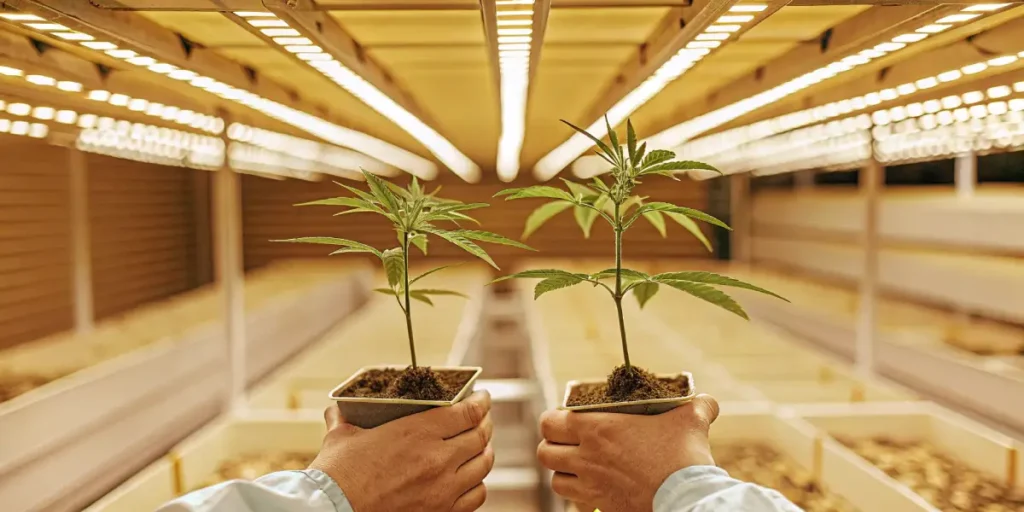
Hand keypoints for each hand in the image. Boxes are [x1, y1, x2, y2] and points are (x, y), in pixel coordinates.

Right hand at [310, 391, 494, 511]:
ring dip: (485, 452)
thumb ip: (345, 418)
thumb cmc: (337, 475)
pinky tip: (472, 479)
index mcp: (418, 432)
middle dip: (486, 424)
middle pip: (480, 437)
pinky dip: (478, 484)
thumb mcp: (341, 437)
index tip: (483, 398)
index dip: (481, 402)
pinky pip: (475, 496)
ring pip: (483, 466)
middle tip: (483, 419)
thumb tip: (337, 410)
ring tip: (481, 446)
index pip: (468, 412)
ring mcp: (443, 489)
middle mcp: (438, 459)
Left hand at [537, 394, 719, 511]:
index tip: (566, 420)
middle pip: (545, 452)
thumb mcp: (691, 420)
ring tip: (578, 467)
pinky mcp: (600, 506)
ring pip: (555, 481)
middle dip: (552, 447)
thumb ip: (698, 407)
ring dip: (563, 473)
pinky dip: (578, 496)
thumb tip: (708, 402)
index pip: (550, 422)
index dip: (553, 420)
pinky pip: (574, 503)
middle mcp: (586, 457)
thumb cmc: (683, 455)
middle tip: (569, 444)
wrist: (685, 497)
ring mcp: (591, 486)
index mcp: (597, 429)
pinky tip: (594, 489)